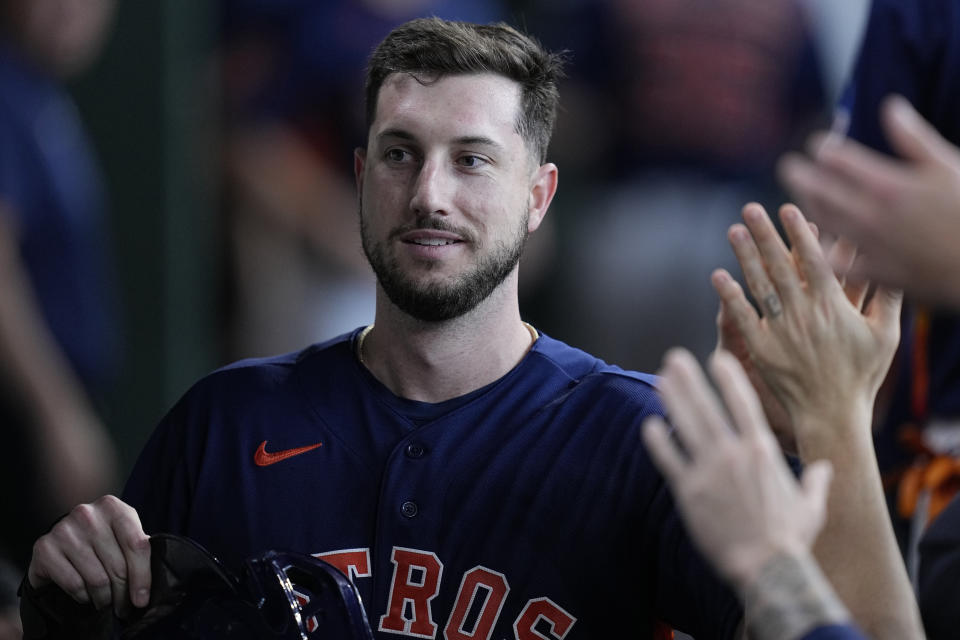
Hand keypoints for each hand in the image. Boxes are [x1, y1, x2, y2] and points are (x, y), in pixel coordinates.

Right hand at [28, 495, 150, 617]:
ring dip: (104, 598)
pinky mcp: (44, 548)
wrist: (60, 537)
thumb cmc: (101, 539)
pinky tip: (87, 595)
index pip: (137, 544)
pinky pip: (74, 585)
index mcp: (113, 507)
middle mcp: (87, 515)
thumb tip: (151, 584)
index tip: (142, 599)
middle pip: (117, 566)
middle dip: (123, 594)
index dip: (142, 576)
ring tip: (107, 603)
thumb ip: (137, 549)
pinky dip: (84, 597)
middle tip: (124, 608)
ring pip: (97, 579)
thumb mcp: (122, 535)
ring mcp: (64, 530)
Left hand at [642, 348, 832, 589]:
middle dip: (690, 380)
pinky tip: (649, 425)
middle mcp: (733, 454)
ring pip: (686, 426)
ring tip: (660, 380)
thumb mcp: (812, 506)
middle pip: (707, 407)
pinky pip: (669, 460)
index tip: (717, 358)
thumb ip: (816, 482)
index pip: (744, 404)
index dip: (729, 378)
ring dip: (672, 400)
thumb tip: (826, 469)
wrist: (767, 568)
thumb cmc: (792, 539)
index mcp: (763, 451)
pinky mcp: (689, 492)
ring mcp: (709, 471)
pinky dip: (658, 442)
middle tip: (675, 357)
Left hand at [711, 203, 901, 451]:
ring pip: (759, 285)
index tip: (789, 208)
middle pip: (781, 266)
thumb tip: (894, 263)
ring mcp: (781, 331)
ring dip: (745, 256)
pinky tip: (718, 275)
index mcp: (834, 308)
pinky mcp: (762, 349)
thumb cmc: (861, 374)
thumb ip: (888, 297)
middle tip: (750, 208)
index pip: (815, 261)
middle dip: (765, 234)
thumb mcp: (885, 335)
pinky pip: (742, 317)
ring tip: (734, 231)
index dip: (801, 233)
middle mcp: (805, 315)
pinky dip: (729, 296)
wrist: (832, 414)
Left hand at [779, 95, 959, 308]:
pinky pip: (840, 263)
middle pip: (823, 192)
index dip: (824, 149)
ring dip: (808, 208)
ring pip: (826, 225)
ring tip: (798, 197)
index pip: (841, 160)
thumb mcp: (948, 164)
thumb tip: (888, 105)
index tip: (817, 144)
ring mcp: (874, 246)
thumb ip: (913, 137)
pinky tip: (816, 241)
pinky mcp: (879, 273)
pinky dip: (824, 250)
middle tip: (786, 166)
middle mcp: (875, 216)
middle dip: (801, 177)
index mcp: (891, 185)